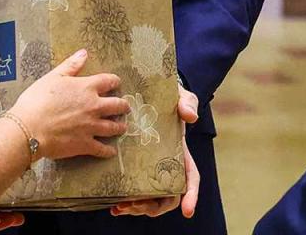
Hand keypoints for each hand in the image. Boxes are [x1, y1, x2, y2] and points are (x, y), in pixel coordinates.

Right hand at [9, 49, 129, 160]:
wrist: (30, 128)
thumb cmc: (37, 100)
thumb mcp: (53, 77)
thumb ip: (71, 65)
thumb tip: (84, 52)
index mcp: (87, 88)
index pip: (108, 81)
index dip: (114, 81)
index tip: (116, 83)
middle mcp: (94, 107)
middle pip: (117, 105)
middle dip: (123, 106)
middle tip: (125, 107)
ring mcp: (92, 127)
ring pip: (114, 127)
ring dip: (120, 127)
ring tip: (123, 127)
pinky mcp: (86, 144)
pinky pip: (103, 149)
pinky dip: (109, 151)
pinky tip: (112, 151)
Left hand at [110, 86, 200, 218]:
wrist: (150, 94)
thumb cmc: (169, 99)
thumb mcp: (181, 97)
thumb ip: (187, 103)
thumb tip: (190, 116)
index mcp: (181, 153)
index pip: (190, 178)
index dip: (191, 195)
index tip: (187, 211)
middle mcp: (167, 165)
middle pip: (168, 197)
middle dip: (154, 206)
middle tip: (136, 205)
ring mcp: (150, 169)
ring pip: (149, 199)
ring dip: (137, 208)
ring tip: (120, 207)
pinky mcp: (134, 168)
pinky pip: (133, 192)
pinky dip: (125, 203)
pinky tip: (114, 206)